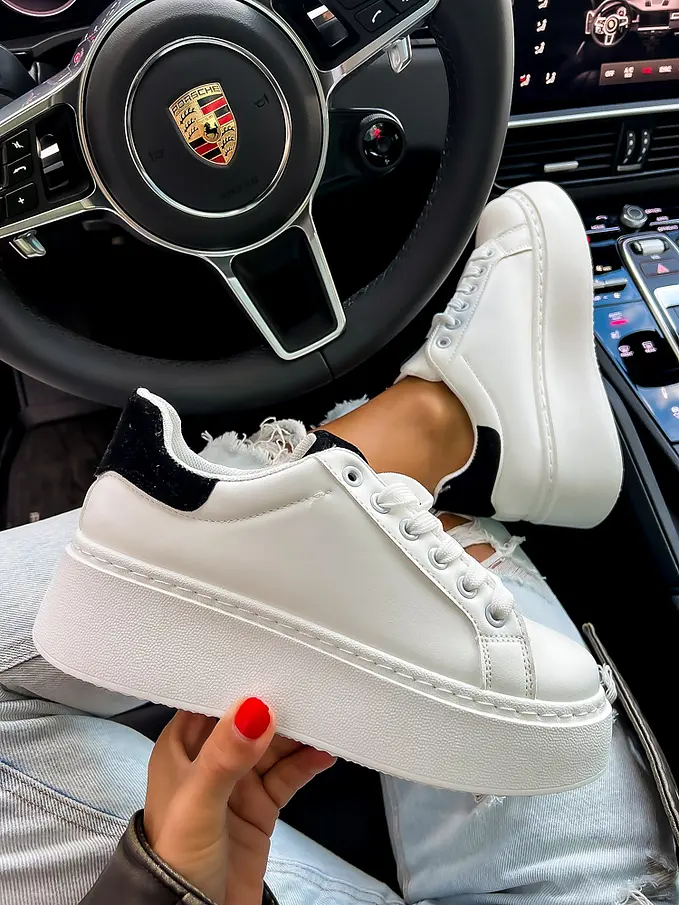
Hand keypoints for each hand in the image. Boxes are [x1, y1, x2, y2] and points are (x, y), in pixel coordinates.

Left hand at [144, 698, 335, 904]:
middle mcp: (209, 759)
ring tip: (325, 720)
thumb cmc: (179, 855)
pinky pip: (287, 775)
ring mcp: (237, 783)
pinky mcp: (260, 806)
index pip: (211, 702)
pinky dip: (306, 763)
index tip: (274, 660)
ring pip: (272, 746)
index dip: (240, 682)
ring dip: (297, 735)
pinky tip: (324, 754)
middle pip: (249, 721)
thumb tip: (254, 708)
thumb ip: (226, 755)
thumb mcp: (198, 802)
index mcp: (181, 748)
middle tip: (311, 689)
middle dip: (277, 706)